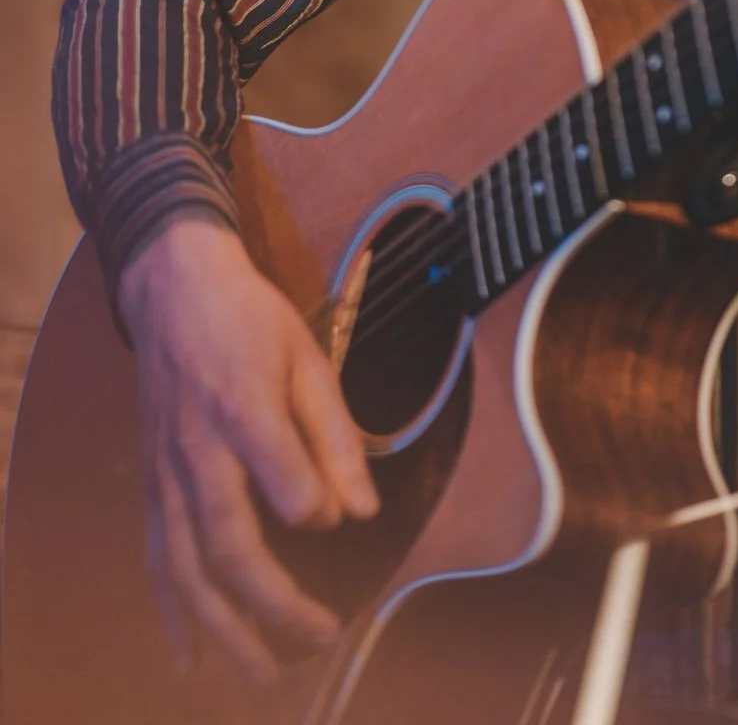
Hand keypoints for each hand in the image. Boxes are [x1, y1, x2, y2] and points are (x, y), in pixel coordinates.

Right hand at [118, 219, 378, 682]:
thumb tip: (361, 512)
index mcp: (243, 405)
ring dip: (224, 629)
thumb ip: (335, 435)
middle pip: (227, 543)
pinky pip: (156, 560)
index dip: (312, 506)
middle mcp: (197, 448)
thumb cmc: (251, 321)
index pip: (280, 475)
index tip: (339, 520)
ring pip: (186, 568)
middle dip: (274, 602)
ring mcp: (165, 472)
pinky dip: (172, 615)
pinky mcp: (150, 485)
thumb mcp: (308, 355)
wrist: (174, 289)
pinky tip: (192, 659)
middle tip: (319, 637)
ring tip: (263, 674)